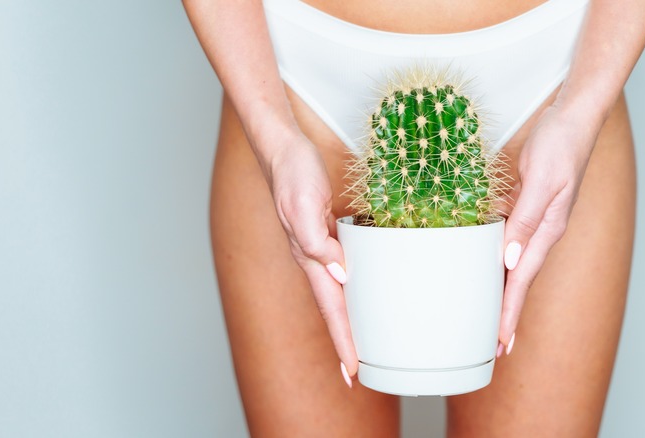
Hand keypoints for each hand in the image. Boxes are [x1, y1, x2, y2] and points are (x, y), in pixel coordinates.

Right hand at [264, 129, 357, 385]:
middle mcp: (313, 259)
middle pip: (333, 309)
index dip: (342, 341)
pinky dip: (351, 291)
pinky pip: (341, 271)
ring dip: (347, 321)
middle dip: (344, 342)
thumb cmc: (293, 173)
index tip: (353, 371)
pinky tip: (360, 293)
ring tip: (360, 345)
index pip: (330, 309)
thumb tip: (339, 275)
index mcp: (309, 258)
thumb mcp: (303, 204)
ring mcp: (319, 248)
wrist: (284, 148)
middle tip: (357, 374)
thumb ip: (316, 242)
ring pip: (336, 293)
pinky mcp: (326, 234)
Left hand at [497, 103, 599, 356]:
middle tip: (495, 345)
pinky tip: (488, 268)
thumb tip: (510, 259)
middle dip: (508, 314)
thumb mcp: (542, 181)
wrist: (572, 118)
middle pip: (519, 281)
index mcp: (547, 231)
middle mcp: (541, 232)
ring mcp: (535, 222)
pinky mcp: (526, 208)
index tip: (500, 341)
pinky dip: (498, 261)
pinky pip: (509, 242)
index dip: (510, 312)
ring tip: (490, 318)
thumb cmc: (560, 145)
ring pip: (514, 265)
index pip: (522, 281)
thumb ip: (525, 220)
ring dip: (503, 292)